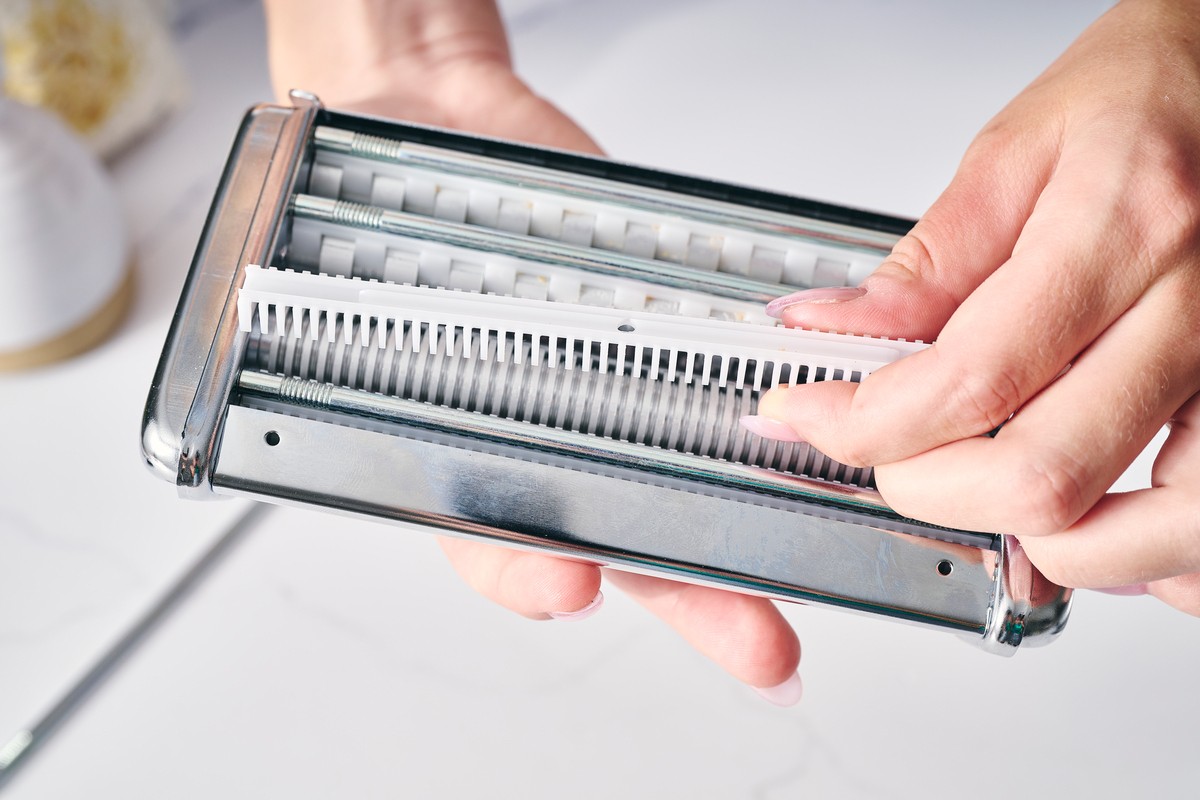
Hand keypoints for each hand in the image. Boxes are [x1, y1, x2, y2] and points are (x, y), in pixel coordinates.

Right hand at [265, 0, 802, 701]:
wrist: (440, 126)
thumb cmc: (380, 210)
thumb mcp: (341, 280)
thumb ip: (335, 332)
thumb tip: (271, 356)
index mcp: (463, 448)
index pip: (498, 536)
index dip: (531, 570)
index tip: (566, 581)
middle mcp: (548, 431)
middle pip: (624, 536)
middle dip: (694, 596)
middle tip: (755, 641)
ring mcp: (617, 386)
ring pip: (689, 477)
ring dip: (748, 530)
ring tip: (798, 581)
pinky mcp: (671, 331)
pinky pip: (718, 375)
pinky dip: (763, 409)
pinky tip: (808, 443)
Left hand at [749, 0, 1199, 613]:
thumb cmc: (1151, 95)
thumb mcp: (1015, 152)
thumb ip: (925, 265)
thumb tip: (830, 332)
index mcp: (1125, 230)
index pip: (970, 380)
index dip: (864, 422)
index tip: (811, 413)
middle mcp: (1199, 312)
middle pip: (1043, 476)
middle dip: (926, 487)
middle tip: (883, 453)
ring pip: (1145, 536)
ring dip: (1037, 541)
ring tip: (981, 487)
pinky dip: (1140, 559)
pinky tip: (1089, 514)